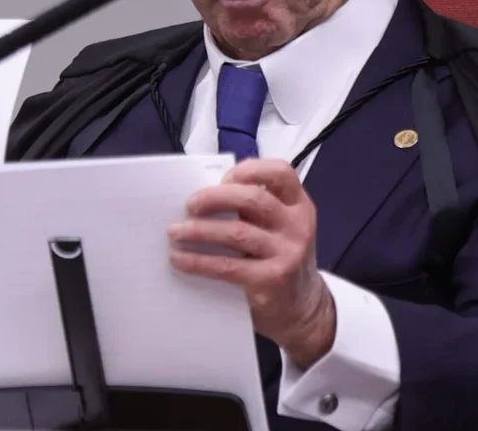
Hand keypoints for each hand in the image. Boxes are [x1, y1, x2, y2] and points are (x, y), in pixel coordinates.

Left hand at [167, 157, 335, 367]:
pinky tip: (180, 259)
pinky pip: (228, 266)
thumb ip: (253, 209)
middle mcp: (297, 225)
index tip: (222, 178)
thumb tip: (202, 197)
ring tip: (175, 232)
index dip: (249, 170)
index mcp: (298, 204)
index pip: (280, 172)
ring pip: (236, 232)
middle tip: (189, 205)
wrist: (302, 307)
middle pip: (253, 199)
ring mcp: (287, 253)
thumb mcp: (277, 227)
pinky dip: (199, 261)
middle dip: (214, 198)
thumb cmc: (279, 257)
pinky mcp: (272, 279)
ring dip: (199, 230)